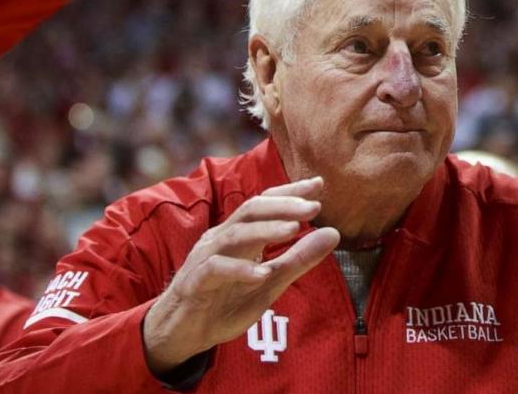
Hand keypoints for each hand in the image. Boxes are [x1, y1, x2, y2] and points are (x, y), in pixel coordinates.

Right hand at [142, 176, 338, 373]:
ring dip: (265, 230)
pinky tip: (263, 273)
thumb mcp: (270, 282)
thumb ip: (298, 259)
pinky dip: (240, 269)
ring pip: (234, 234)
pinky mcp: (195, 281)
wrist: (184, 332)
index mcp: (239, 235)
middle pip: (250, 210)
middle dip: (282, 206)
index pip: (264, 203)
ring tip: (294, 230)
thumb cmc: (226, 302)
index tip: (319, 184)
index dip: (290, 192)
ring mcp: (206, 258)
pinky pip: (215, 269)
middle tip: (313, 207)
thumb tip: (333, 234)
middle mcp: (221, 238)